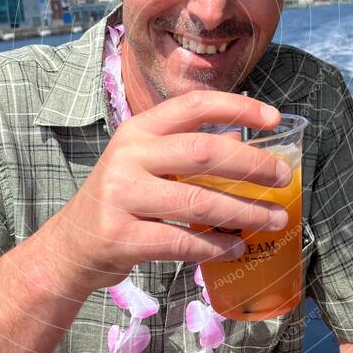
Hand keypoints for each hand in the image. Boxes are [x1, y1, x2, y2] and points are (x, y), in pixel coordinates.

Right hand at [56, 90, 292, 287]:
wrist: (70, 246)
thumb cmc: (120, 200)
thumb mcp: (140, 161)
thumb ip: (180, 150)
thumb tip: (245, 147)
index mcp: (138, 130)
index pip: (193, 105)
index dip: (237, 107)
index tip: (274, 117)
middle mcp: (129, 155)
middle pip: (204, 152)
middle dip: (252, 165)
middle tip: (283, 177)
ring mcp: (122, 196)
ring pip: (200, 203)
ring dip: (245, 212)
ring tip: (275, 219)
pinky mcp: (121, 236)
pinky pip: (182, 242)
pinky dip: (217, 246)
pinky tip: (237, 247)